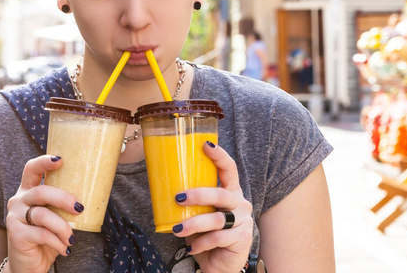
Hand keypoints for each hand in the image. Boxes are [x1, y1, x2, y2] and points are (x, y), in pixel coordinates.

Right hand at [5, 155, 81, 272]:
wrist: (28, 264)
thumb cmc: (45, 236)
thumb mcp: (53, 216)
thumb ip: (61, 205)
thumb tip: (91, 196)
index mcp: (27, 191)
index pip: (31, 169)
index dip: (44, 162)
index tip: (60, 160)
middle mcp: (18, 200)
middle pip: (41, 192)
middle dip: (63, 198)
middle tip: (79, 207)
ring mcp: (14, 217)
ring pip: (42, 215)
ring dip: (62, 227)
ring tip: (71, 239)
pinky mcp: (16, 234)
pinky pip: (42, 234)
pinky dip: (57, 242)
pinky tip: (65, 249)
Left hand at [172, 142, 252, 272]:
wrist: (219, 264)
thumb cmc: (207, 234)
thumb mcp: (198, 214)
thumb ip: (191, 202)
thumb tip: (163, 186)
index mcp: (230, 192)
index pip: (229, 169)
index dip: (219, 155)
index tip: (205, 145)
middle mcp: (240, 203)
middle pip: (221, 193)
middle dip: (198, 194)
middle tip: (178, 198)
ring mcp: (243, 221)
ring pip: (217, 218)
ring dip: (193, 224)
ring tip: (177, 230)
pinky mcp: (242, 238)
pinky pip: (218, 238)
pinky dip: (201, 243)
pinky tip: (191, 248)